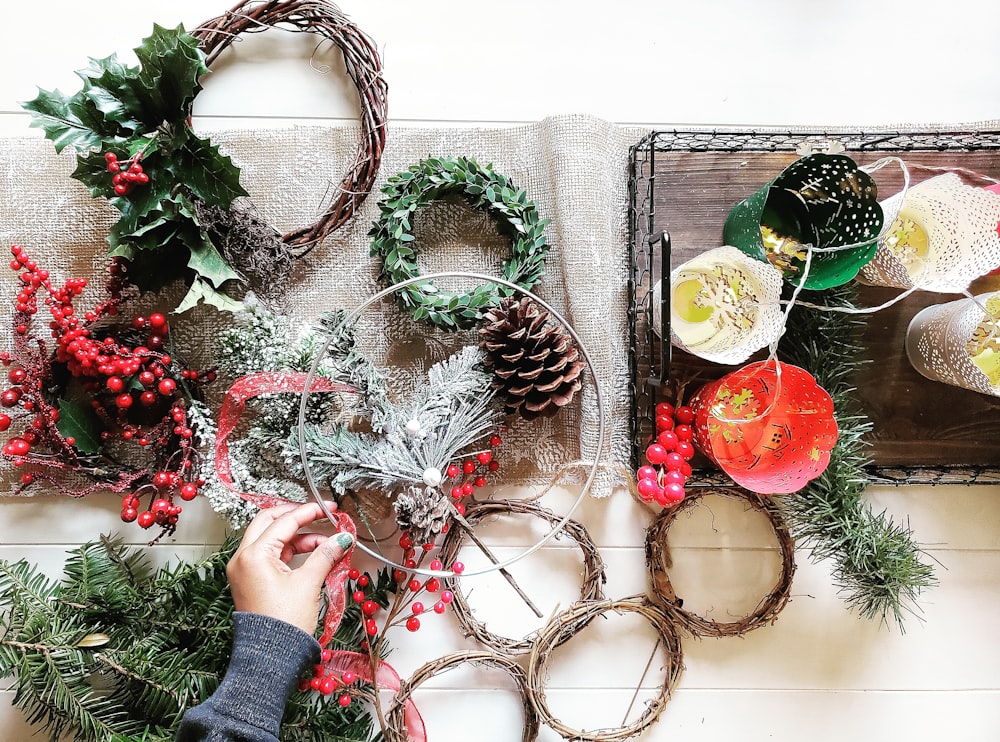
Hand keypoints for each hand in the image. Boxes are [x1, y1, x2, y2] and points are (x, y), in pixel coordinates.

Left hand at [227, 501, 353, 634]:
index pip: (284, 522)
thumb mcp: (309, 583)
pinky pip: (269, 555)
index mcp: (253, 555)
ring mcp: (244, 570)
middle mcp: (243, 559)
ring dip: (297, 536)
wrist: (270, 657)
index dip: (309, 512)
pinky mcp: (250, 581)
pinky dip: (289, 551)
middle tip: (319, 515)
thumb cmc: (283, 624)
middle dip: (296, 517)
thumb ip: (325, 554)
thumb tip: (341, 538)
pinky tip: (312, 555)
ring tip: (325, 543)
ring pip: (270, 539)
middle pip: (269, 522)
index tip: (328, 508)